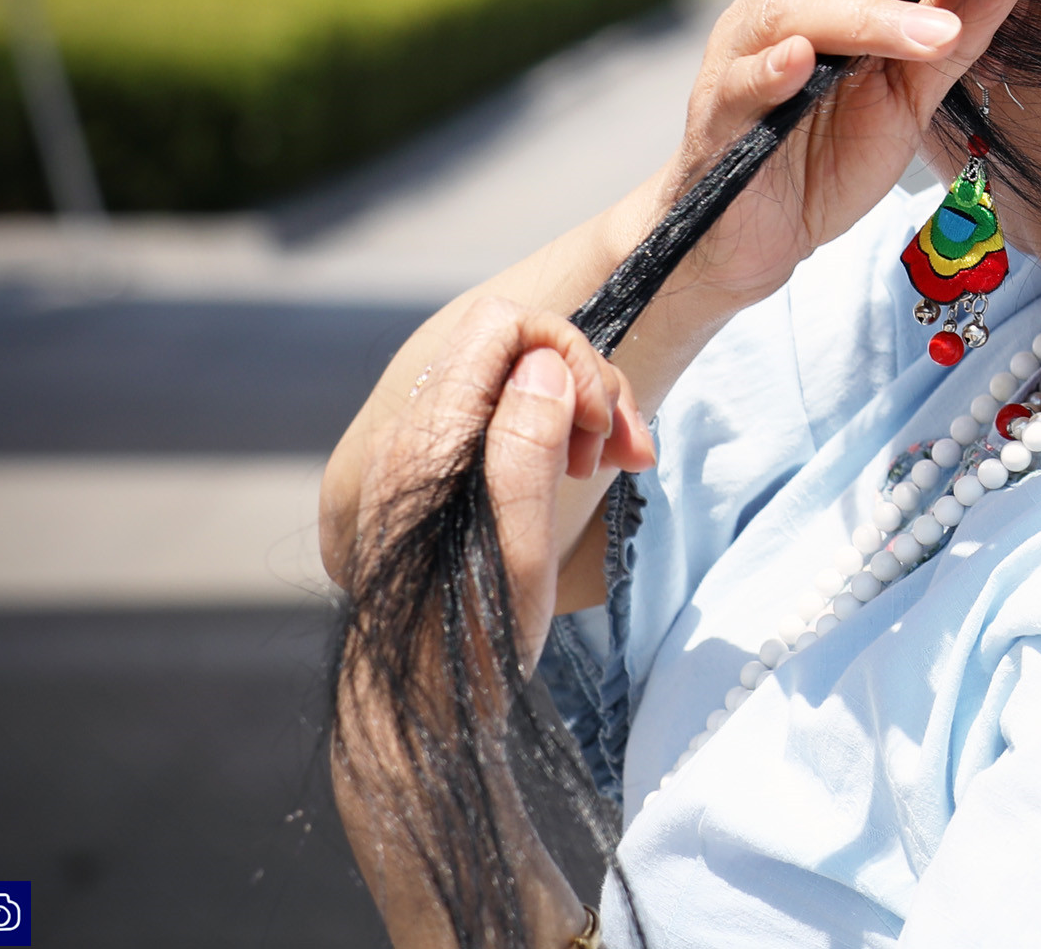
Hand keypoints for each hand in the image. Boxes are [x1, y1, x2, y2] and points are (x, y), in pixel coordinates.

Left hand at [342, 298, 653, 672]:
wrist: (419, 713)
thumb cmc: (472, 642)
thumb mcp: (516, 547)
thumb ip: (523, 445)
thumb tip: (544, 362)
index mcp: (431, 441)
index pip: (501, 326)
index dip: (567, 351)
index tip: (601, 422)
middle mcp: (417, 436)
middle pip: (515, 350)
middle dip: (584, 383)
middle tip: (624, 453)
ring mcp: (425, 456)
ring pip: (516, 383)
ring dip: (578, 409)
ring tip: (613, 465)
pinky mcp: (441, 479)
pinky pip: (504, 422)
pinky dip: (554, 434)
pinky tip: (583, 473)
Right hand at [650, 0, 1027, 316]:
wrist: (753, 237)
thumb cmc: (828, 147)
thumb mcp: (912, 88)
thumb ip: (960, 27)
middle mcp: (774, 4)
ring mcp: (741, 57)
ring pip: (792, 8)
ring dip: (867, 15)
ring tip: (935, 35)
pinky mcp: (721, 118)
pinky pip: (741, 82)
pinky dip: (770, 66)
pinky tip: (802, 61)